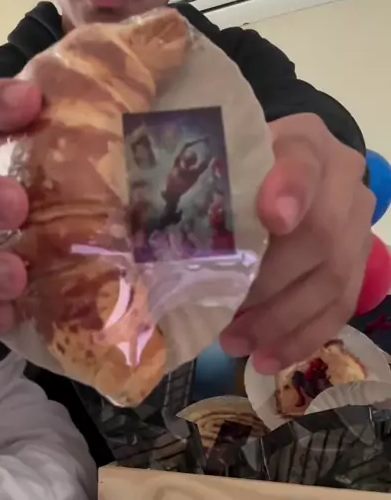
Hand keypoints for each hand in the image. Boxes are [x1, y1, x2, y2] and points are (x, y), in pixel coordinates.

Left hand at [222, 113, 374, 372]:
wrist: (288, 173)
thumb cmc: (240, 169)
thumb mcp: (221, 159)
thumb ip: (200, 178)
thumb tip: (140, 223)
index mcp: (305, 140)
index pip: (304, 158)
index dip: (291, 189)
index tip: (271, 217)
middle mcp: (343, 178)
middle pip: (321, 234)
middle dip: (269, 283)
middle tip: (225, 313)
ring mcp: (358, 224)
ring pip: (332, 280)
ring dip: (280, 321)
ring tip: (235, 344)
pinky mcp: (359, 264)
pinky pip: (340, 308)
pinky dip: (301, 339)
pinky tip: (267, 359)